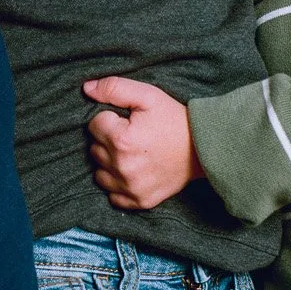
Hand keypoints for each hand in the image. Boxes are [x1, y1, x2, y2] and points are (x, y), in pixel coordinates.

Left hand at [84, 77, 200, 209]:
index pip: (94, 125)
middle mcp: (122, 167)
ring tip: (132, 154)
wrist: (204, 148)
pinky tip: (133, 172)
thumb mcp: (148, 95)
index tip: (128, 121)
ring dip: (110, 163)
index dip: (110, 119)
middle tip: (132, 136)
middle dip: (108, 140)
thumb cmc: (175, 120)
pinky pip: (114, 196)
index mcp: (121, 140)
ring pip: (100, 174)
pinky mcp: (140, 201)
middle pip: (95, 149)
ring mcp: (131, 187)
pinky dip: (119, 185)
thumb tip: (86, 89)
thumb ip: (114, 88)